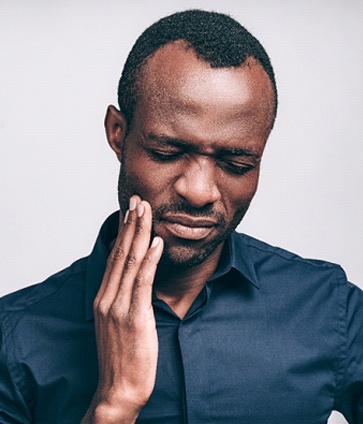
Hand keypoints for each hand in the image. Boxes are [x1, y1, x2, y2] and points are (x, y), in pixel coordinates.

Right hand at [82, 196, 163, 422]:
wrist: (118, 388)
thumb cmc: (122, 356)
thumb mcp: (118, 322)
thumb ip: (124, 298)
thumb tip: (136, 278)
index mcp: (104, 297)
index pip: (115, 256)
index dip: (124, 232)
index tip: (131, 211)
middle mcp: (108, 297)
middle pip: (121, 253)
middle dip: (131, 224)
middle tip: (138, 200)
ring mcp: (119, 306)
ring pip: (130, 261)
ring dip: (139, 233)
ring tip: (146, 210)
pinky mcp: (134, 317)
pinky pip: (142, 282)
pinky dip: (150, 260)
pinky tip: (156, 242)